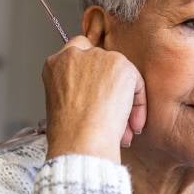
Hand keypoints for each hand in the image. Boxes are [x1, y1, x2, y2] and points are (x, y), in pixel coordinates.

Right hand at [42, 35, 145, 161]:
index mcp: (55, 65)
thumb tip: (94, 92)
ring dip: (125, 100)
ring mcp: (97, 57)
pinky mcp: (120, 64)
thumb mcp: (60, 104)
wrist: (81, 141)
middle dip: (110, 89)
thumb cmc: (69, 134)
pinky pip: (136, 83)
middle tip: (111, 114)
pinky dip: (138, 104)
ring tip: (123, 128)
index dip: (91, 71)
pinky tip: (130, 124)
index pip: (77, 53)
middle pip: (102, 63)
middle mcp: (75, 55)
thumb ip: (75, 88)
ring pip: (120, 74)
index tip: (98, 90)